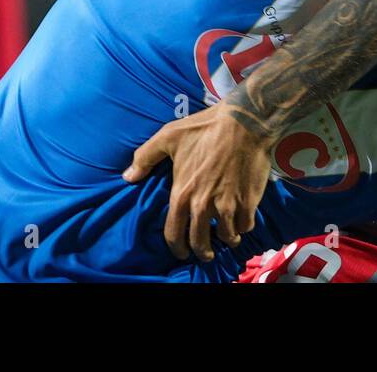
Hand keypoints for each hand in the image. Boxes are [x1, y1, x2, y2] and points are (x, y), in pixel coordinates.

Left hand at [122, 102, 273, 261]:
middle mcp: (203, 205)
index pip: (173, 234)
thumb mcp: (168, 137)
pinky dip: (243, 226)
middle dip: (202, 252)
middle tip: (205, 253)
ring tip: (228, 235)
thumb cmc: (203, 128)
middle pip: (200, 242)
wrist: (243, 123)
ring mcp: (227, 206)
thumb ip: (145, 157)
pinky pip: (246, 226)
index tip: (181, 252)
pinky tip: (242, 221)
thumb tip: (127, 177)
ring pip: (226, 236)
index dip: (176, 248)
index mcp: (182, 194)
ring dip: (227, 238)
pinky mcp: (248, 202)